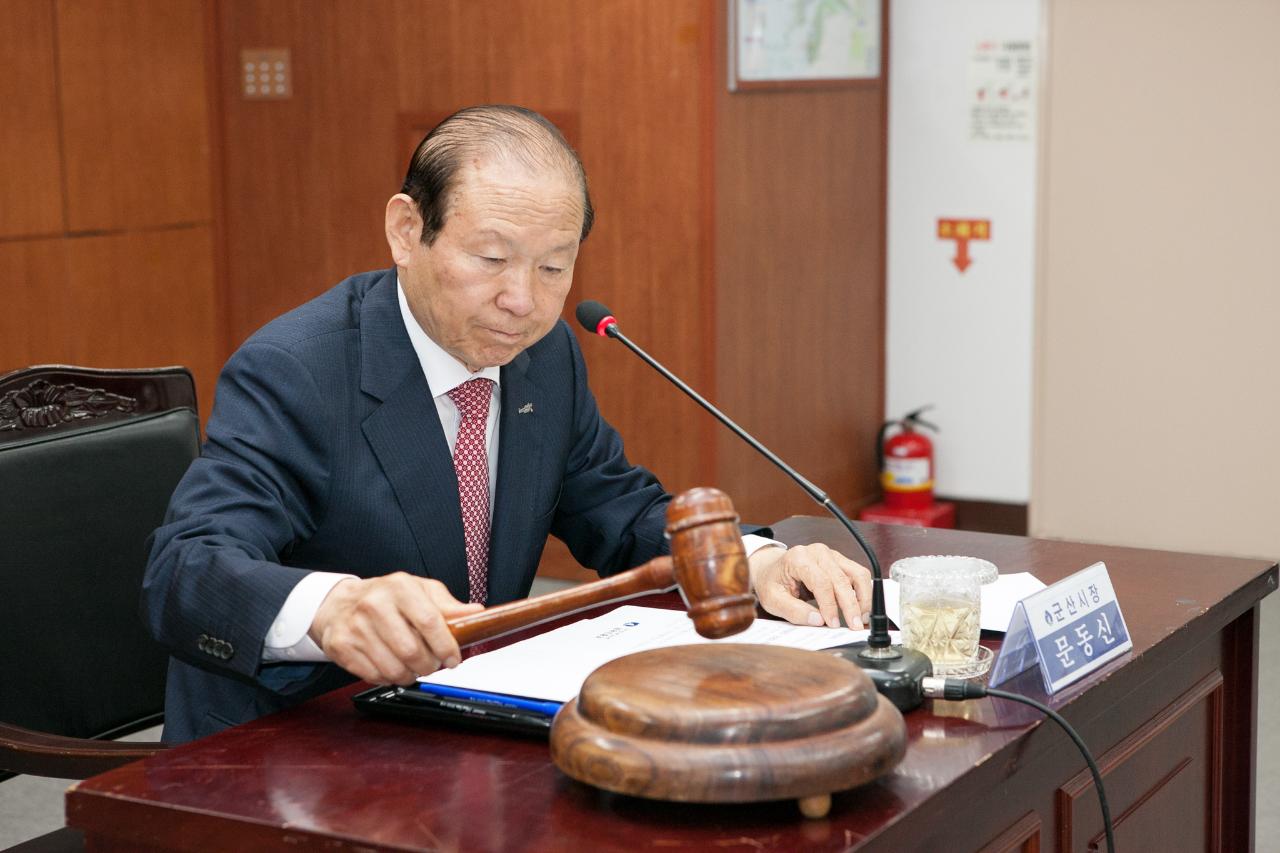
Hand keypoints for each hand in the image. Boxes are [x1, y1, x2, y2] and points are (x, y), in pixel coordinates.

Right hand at [308, 573, 483, 683]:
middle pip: (412, 651)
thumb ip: (448, 605)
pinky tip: (392, 665)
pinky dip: (389, 678)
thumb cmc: (386, 597)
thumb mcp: (420, 591)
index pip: (429, 621)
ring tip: (413, 666)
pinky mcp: (342, 647)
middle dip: (429, 665)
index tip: (453, 658)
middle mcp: (375, 605)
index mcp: (400, 588)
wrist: (339, 603)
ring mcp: (356, 627)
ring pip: (393, 669)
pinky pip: (374, 676)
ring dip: (410, 675)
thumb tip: (476, 613)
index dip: (446, 646)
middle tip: (432, 664)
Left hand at [747, 544, 872, 628]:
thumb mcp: (773, 600)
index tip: (832, 623)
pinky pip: (858, 575)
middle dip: (851, 605)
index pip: (821, 582)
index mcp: (798, 558)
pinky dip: (864, 593)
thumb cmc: (772, 583)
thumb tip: (818, 621)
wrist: (772, 569)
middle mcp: (818, 552)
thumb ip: (794, 611)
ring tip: (862, 618)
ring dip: (864, 598)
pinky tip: (862, 609)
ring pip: (857, 574)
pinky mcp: (840, 562)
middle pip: (842, 579)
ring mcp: (832, 555)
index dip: (829, 605)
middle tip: (854, 626)